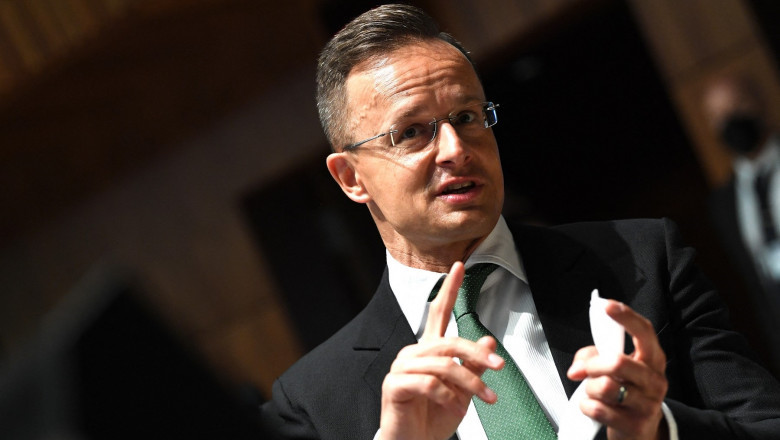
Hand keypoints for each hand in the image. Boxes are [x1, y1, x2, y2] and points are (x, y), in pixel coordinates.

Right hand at [379, 262, 504, 439]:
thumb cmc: (432, 419)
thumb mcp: (462, 392)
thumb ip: (473, 366)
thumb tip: (490, 343)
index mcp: (428, 351)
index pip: (438, 312)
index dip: (449, 289)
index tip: (460, 267)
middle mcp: (413, 353)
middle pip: (449, 341)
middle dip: (477, 354)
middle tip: (499, 367)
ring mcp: (402, 368)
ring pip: (442, 364)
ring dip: (470, 382)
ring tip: (485, 399)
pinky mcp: (394, 385)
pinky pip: (427, 383)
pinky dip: (447, 396)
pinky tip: (454, 408)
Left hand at [567, 301, 668, 439]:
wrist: (639, 431)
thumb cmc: (624, 391)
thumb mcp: (611, 369)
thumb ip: (592, 357)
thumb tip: (577, 369)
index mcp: (653, 359)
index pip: (645, 332)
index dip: (626, 317)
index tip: (607, 306)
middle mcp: (655, 380)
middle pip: (619, 362)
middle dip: (593, 365)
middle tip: (581, 371)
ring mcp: (648, 404)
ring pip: (606, 387)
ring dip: (590, 388)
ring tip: (593, 392)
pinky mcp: (635, 425)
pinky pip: (598, 409)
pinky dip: (587, 406)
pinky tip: (593, 407)